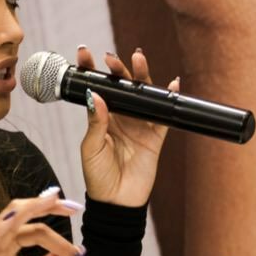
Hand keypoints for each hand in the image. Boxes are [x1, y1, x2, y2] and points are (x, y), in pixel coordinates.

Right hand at [0, 188, 86, 255]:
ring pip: (11, 217)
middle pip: (25, 213)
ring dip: (33, 207)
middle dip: (49, 206)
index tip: (81, 246)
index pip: (37, 228)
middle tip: (74, 207)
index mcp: (9, 244)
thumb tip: (77, 255)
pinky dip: (5, 225)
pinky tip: (18, 217)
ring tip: (53, 200)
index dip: (60, 232)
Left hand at [75, 44, 169, 208]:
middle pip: (122, 87)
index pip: (97, 88)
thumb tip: (95, 94)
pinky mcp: (156, 136)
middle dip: (117, 69)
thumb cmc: (98, 176)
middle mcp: (121, 117)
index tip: (83, 53)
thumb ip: (95, 121)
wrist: (117, 201)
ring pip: (143, 94)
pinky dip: (170, 99)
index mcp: (101, 118)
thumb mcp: (91, 147)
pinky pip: (165, 114)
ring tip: (138, 58)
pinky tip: (172, 84)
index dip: (90, 70)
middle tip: (111, 58)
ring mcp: (139, 125)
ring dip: (141, 76)